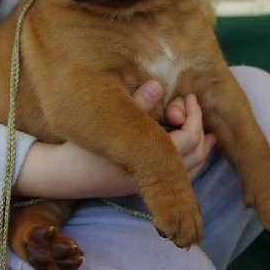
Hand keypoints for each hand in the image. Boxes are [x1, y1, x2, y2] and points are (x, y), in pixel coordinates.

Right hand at [13, 81, 213, 197]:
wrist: (63, 175)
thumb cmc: (80, 146)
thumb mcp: (104, 122)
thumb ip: (134, 104)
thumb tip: (158, 85)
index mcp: (145, 161)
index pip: (187, 140)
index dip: (193, 117)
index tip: (187, 98)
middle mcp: (152, 178)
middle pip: (195, 156)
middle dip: (198, 128)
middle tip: (190, 104)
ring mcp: (149, 184)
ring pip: (190, 169)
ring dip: (200, 147)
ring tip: (206, 129)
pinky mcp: (144, 183)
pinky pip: (178, 175)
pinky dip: (190, 159)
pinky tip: (190, 145)